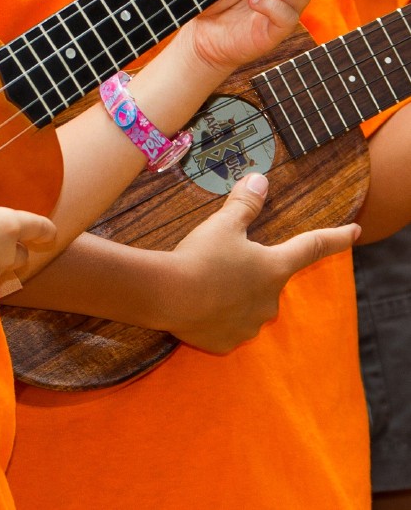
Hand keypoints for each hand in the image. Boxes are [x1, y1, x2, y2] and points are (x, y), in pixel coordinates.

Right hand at [157, 172, 358, 351]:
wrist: (167, 295)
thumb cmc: (201, 255)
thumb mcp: (223, 223)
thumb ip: (245, 203)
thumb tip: (261, 179)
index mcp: (274, 268)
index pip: (311, 247)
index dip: (335, 237)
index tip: (355, 231)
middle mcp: (270, 301)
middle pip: (270, 279)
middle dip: (253, 270)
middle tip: (222, 258)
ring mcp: (249, 325)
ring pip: (249, 304)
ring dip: (235, 293)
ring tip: (205, 280)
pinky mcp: (226, 342)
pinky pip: (228, 325)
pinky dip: (218, 314)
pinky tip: (198, 303)